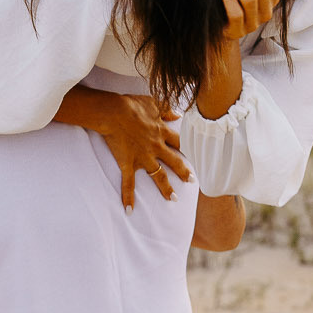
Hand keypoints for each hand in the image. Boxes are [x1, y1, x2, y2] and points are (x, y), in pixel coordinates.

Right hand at [96, 93, 192, 210]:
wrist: (113, 112)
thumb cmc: (132, 105)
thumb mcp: (153, 103)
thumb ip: (167, 109)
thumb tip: (178, 114)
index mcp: (162, 132)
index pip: (181, 142)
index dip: (190, 148)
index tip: (198, 155)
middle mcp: (156, 147)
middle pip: (175, 162)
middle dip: (184, 172)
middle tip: (192, 181)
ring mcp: (143, 157)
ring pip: (158, 176)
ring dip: (166, 188)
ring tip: (173, 199)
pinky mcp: (128, 163)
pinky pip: (128, 183)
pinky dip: (128, 197)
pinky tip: (129, 210)